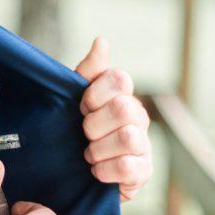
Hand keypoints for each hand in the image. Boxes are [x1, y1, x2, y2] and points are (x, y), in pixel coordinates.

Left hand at [75, 37, 151, 201]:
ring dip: (99, 149)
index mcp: (121, 95)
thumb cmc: (74, 129)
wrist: (71, 172)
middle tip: (83, 134)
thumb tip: (101, 41)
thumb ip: (88, 72)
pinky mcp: (142, 172)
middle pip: (125, 109)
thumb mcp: (72, 98)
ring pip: (129, 138)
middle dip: (95, 124)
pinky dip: (106, 170)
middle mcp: (138, 116)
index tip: (81, 107)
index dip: (95, 94)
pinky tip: (96, 171)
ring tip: (88, 155)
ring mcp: (143, 144)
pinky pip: (129, 167)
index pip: (119, 79)